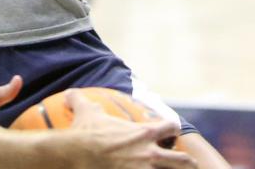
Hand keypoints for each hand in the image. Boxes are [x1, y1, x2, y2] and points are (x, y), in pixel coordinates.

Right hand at [67, 91, 193, 167]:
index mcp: (144, 133)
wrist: (76, 155)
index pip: (172, 128)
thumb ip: (81, 100)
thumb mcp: (86, 112)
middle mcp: (150, 153)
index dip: (172, 130)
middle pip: (183, 160)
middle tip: (181, 163)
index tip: (168, 134)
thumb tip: (69, 93)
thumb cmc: (86, 134)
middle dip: (185, 162)